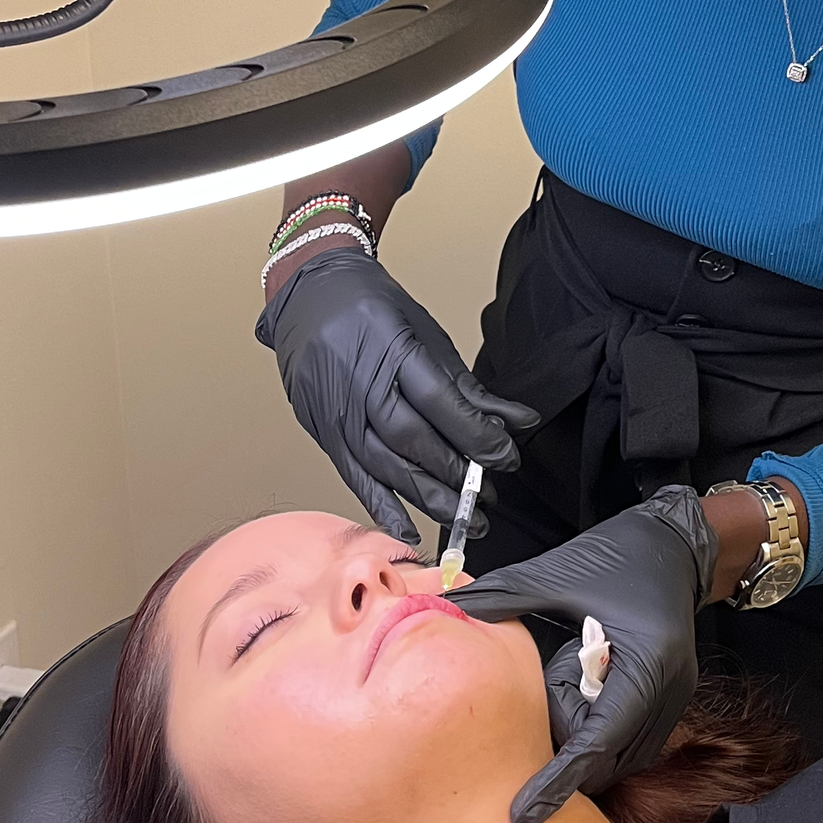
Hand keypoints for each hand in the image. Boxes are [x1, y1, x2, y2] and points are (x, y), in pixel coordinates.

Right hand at [257, 248, 536, 547]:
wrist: (309, 295)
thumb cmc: (368, 306)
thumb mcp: (425, 333)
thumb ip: (467, 386)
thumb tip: (514, 421)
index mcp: (391, 351)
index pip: (440, 406)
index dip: (476, 438)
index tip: (504, 457)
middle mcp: (359, 386)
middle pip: (413, 442)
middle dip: (456, 475)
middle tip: (488, 493)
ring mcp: (336, 412)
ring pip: (386, 467)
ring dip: (428, 498)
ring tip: (464, 516)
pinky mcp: (323, 432)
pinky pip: (355, 477)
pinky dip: (383, 506)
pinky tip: (410, 527)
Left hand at [446, 489, 715, 822]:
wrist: (678, 543)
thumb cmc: (623, 553)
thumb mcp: (560, 571)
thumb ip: (506, 595)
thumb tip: (450, 608)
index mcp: (647, 662)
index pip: (598, 742)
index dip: (557, 781)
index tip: (522, 813)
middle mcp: (668, 690)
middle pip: (610, 757)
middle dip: (568, 748)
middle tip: (547, 690)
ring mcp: (675, 698)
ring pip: (623, 756)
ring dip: (585, 742)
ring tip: (565, 685)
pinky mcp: (670, 698)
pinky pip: (631, 740)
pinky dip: (601, 734)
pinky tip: (581, 697)